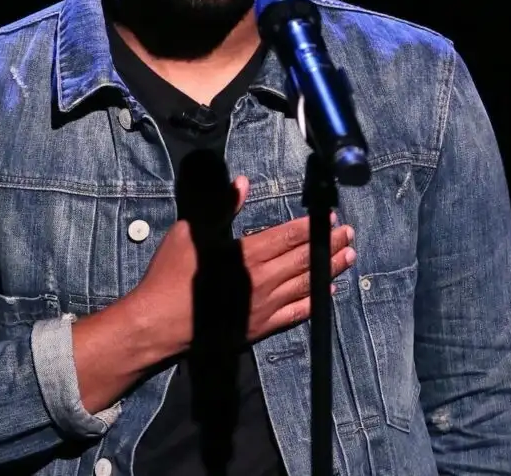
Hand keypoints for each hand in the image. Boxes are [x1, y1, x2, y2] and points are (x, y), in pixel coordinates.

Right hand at [131, 175, 355, 357]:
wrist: (161, 322)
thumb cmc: (173, 274)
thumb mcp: (192, 232)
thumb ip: (221, 208)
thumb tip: (242, 183)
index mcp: (248, 253)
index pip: (288, 236)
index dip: (311, 226)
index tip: (330, 217)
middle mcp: (263, 279)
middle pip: (304, 258)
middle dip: (329, 245)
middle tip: (349, 234)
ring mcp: (265, 305)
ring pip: (306, 284)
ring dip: (330, 269)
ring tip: (348, 257)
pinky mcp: (262, 326)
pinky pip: (296, 312)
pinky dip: (314, 301)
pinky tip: (327, 293)